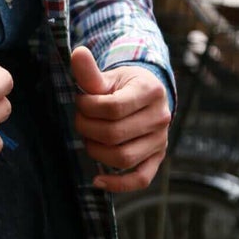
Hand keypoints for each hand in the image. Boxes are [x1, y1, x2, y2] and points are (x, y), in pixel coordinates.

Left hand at [71, 45, 169, 192]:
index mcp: (150, 91)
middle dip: (87, 128)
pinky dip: (118, 184)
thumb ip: (91, 72)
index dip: (88, 108)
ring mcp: (161, 141)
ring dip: (96, 150)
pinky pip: (141, 179)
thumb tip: (77, 53)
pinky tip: (97, 180)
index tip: (80, 102)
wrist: (146, 96)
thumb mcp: (108, 77)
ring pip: (124, 157)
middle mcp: (161, 117)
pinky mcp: (157, 159)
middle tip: (80, 120)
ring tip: (88, 137)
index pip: (113, 107)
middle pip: (115, 134)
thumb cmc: (123, 86)